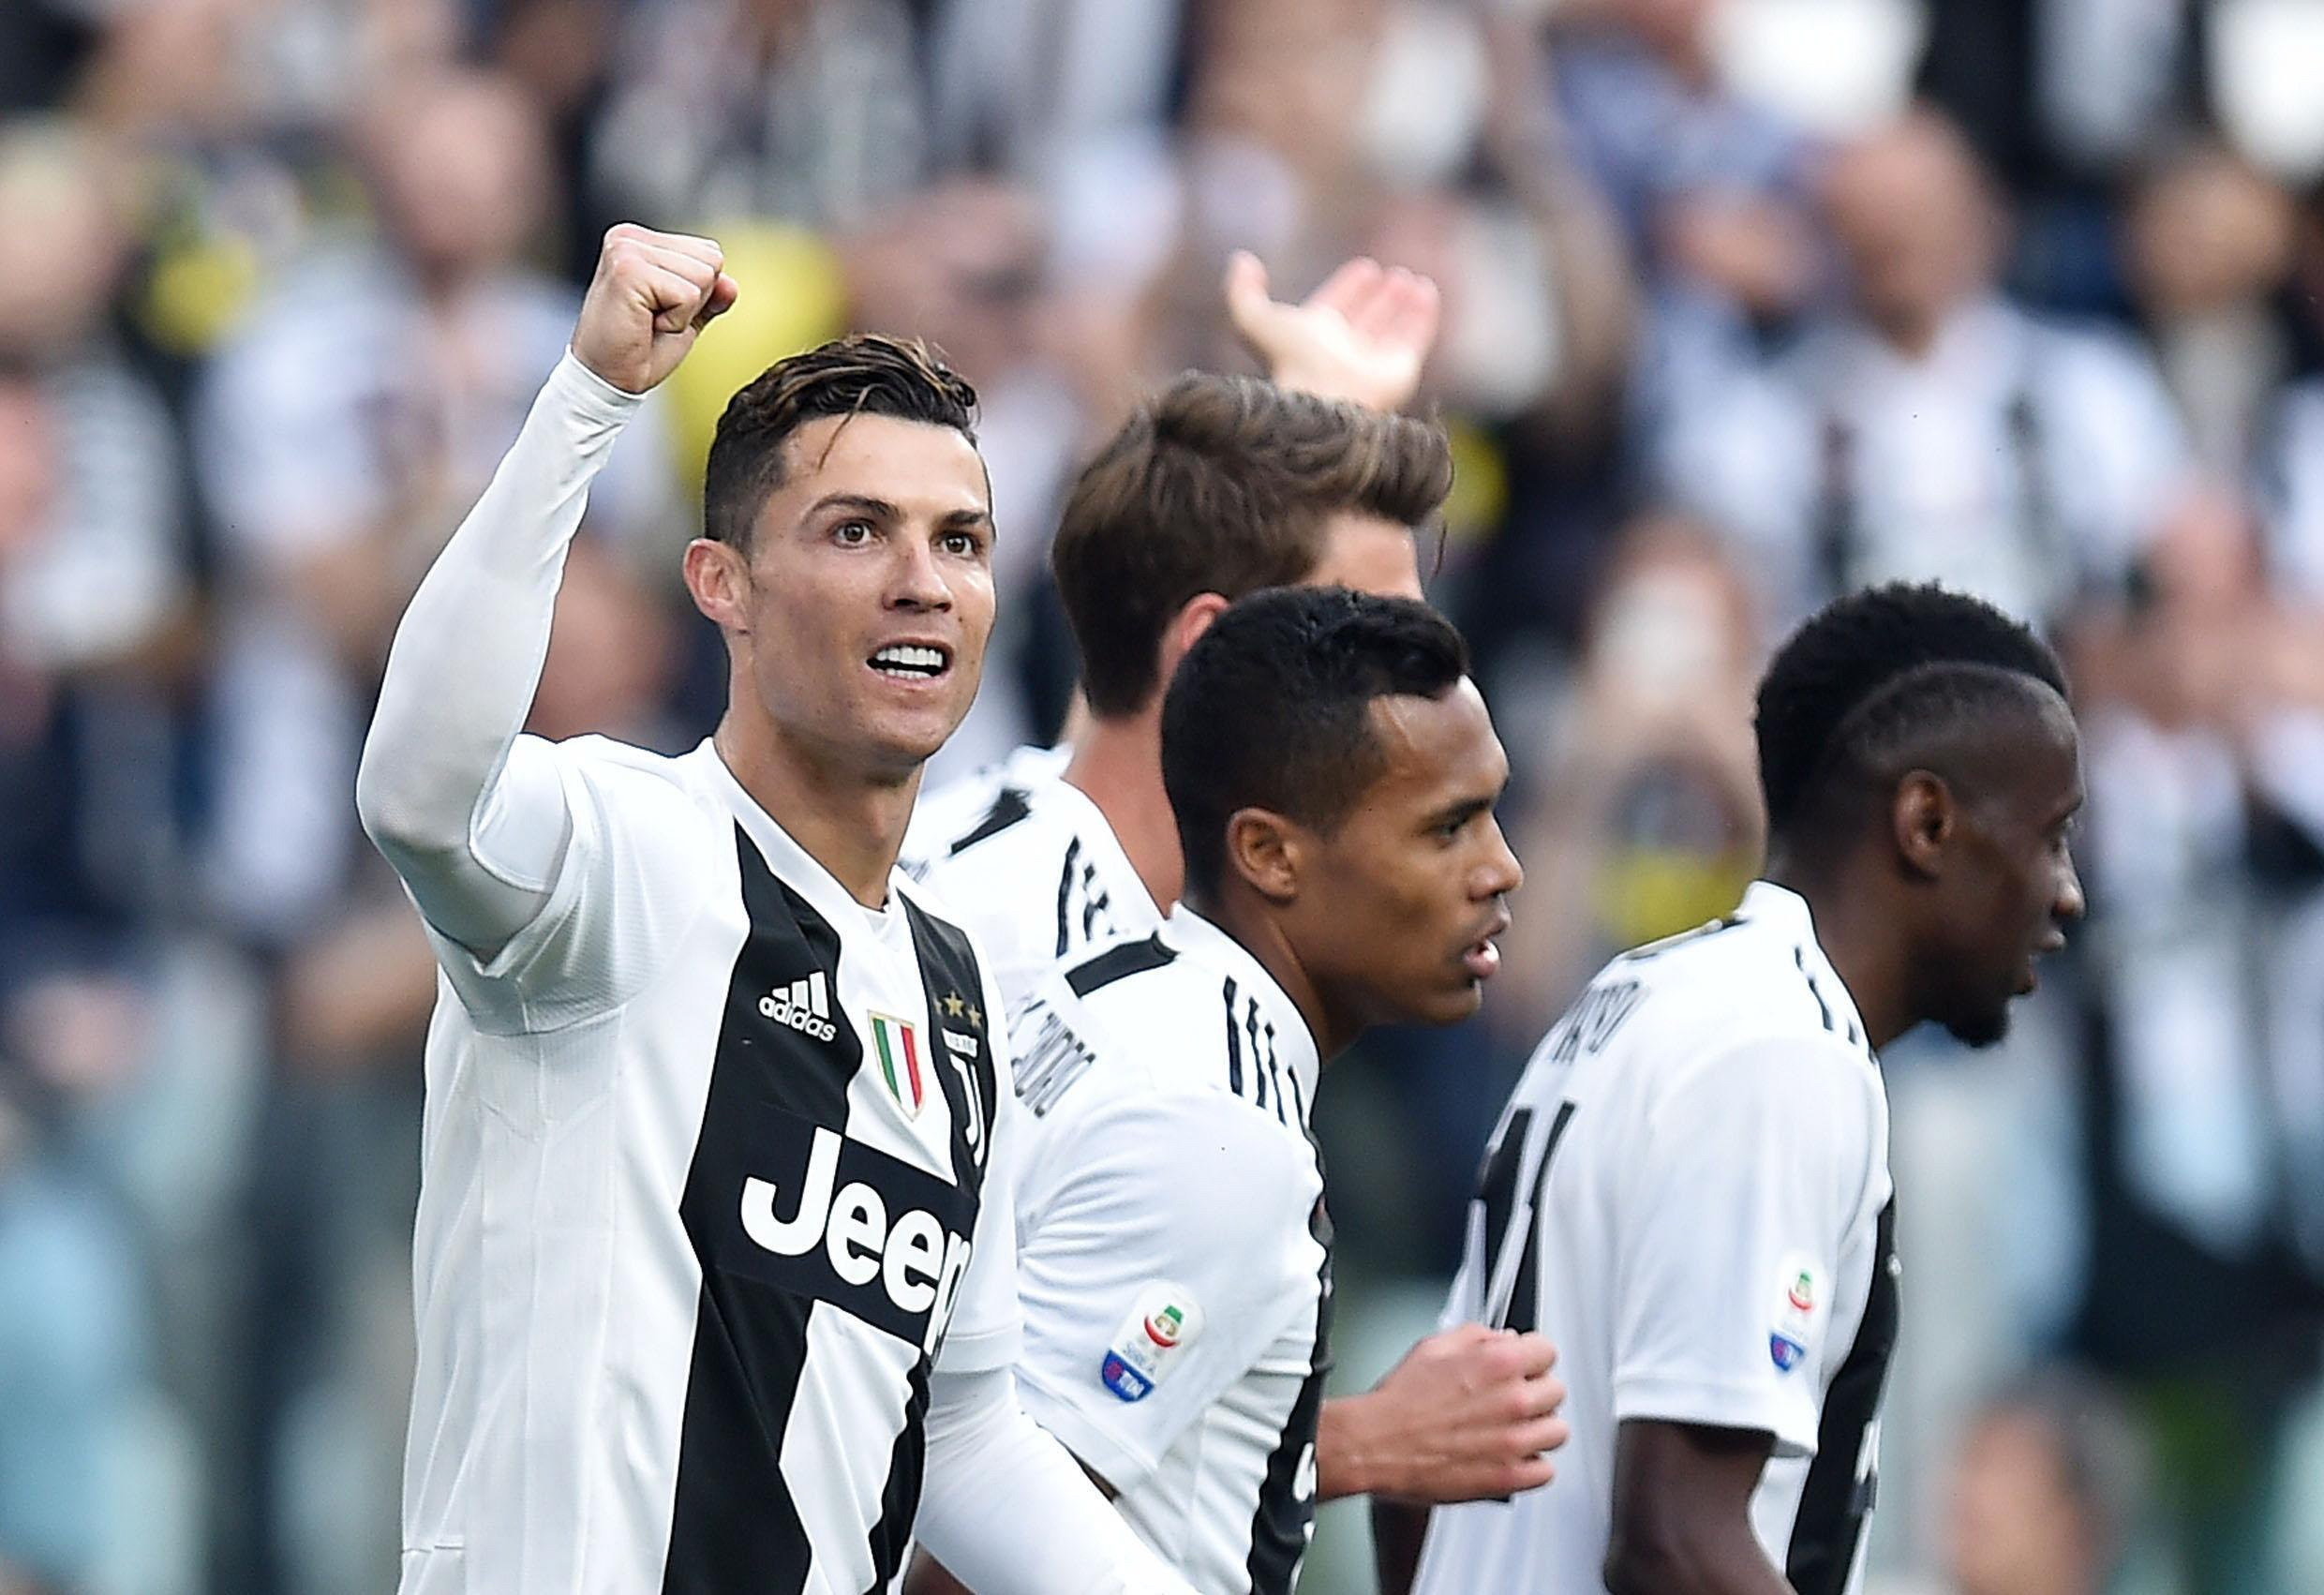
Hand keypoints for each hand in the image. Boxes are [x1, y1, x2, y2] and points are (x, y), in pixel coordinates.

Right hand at [572, 223, 739, 394]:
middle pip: (711, 259)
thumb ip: (710, 296)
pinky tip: (645, 325)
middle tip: (654, 318)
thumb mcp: (685, 317)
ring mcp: (626, 249)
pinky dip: (675, 321)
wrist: (607, 379)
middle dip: (693, 300)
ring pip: (704, 275)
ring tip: (648, 320)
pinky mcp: (628, 270)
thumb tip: (730, 285)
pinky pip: (688, 294)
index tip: (660, 310)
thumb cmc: (639, 349)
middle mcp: (630, 237)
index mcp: (642, 241)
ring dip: (684, 311)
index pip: (709, 251)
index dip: (698, 292)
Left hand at [1224, 250, 1440, 412]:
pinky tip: (1426, 290)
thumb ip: (1241, 291)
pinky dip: (1423, 314)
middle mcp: (1343, 355)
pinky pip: (1416, 338)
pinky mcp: (1400, 372)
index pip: (1336, 310)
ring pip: (1392, 329)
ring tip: (1410, 279)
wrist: (1321, 400)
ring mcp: (1373, 365)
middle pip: (1366, 320)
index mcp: (1311, 342)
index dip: (1348, 288)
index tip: (1365, 267)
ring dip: (1402, 303)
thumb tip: (1242, 260)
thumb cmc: (1287, 361)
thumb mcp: (1252, 320)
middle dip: (1379, 297)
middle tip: (1392, 275)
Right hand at [1322, 1323, 1567, 1503]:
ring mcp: (1515, 1441)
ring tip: (1514, 1430)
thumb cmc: (1399, 1400)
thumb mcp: (1433, 1347)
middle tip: (1513, 1400)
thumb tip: (1504, 1338)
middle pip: (1556, 1391)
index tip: (1525, 1367)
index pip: (1548, 1351)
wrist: (1375, 1444)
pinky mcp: (1509, 1477)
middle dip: (1536, 1392)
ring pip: (1558, 1431)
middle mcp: (1515, 1400)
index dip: (1533, 1358)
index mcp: (1499, 1362)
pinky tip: (1511, 1457)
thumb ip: (1477, 1336)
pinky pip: (1546, 1471)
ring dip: (1539, 1430)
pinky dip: (1532, 1466)